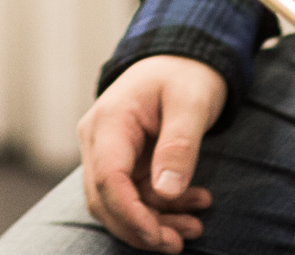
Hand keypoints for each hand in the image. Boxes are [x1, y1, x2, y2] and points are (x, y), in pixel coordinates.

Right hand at [78, 56, 224, 250]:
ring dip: (153, 222)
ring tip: (195, 226)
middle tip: (180, 243)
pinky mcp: (121, 161)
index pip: (108, 178)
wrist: (180, 58)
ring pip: (117, 203)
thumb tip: (165, 191)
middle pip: (104, 199)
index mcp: (110, 121)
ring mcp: (106, 151)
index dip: (130, 214)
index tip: (160, 237)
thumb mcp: (191, 104)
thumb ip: (178, 146)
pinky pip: (133, 195)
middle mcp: (99, 138)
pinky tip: (192, 206)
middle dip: (141, 228)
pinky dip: (159, 209)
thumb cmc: (185, 75)